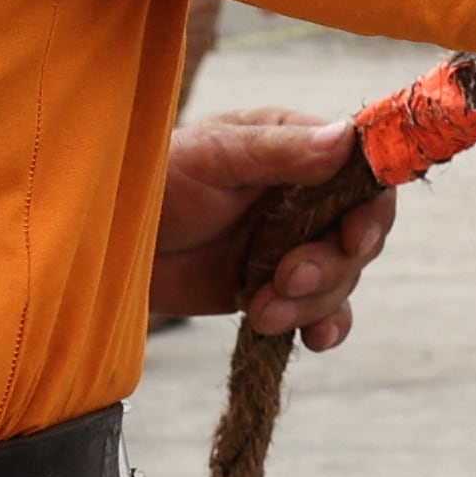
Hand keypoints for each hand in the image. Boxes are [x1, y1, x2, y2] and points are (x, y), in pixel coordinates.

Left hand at [148, 107, 396, 350]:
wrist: (105, 244)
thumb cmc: (152, 179)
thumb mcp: (214, 156)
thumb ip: (281, 150)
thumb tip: (345, 138)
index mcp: (297, 148)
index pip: (363, 175)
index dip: (370, 210)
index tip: (353, 237)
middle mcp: (304, 196)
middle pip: (358, 235)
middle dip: (330, 265)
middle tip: (286, 278)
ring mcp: (291, 245)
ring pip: (339, 280)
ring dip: (311, 301)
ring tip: (260, 309)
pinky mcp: (275, 288)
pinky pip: (321, 312)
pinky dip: (322, 326)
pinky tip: (312, 339)